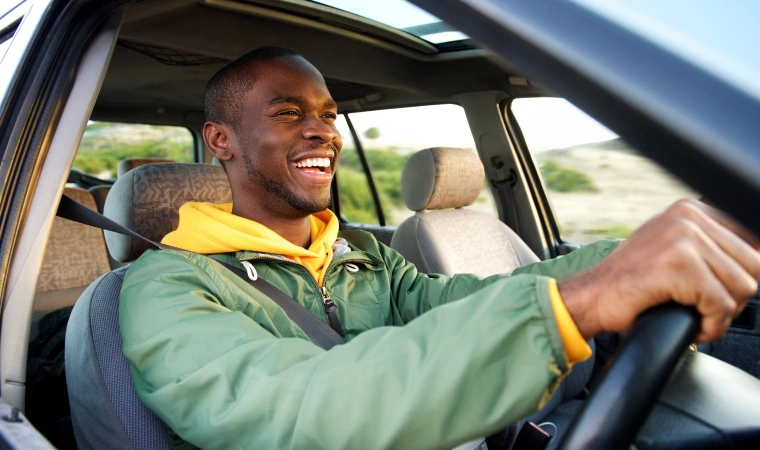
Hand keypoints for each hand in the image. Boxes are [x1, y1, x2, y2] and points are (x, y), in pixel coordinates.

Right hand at [559, 199, 759, 342]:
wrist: (591, 296)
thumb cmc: (629, 280)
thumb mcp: (670, 247)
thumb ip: (706, 243)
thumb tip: (753, 256)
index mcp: (691, 209)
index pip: (751, 240)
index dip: (742, 274)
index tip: (723, 291)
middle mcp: (689, 217)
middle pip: (753, 265)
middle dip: (735, 297)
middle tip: (709, 311)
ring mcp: (684, 239)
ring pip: (743, 287)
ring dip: (724, 314)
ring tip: (700, 318)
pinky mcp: (680, 267)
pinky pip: (721, 305)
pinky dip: (712, 326)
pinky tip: (695, 328)